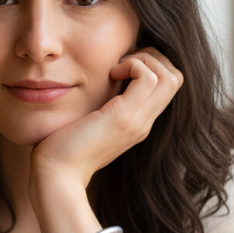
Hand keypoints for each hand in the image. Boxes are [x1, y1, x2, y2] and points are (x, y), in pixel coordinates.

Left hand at [30, 47, 182, 190]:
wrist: (57, 174)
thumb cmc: (63, 147)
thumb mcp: (90, 121)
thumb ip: (102, 105)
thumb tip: (99, 80)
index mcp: (138, 122)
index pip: (167, 85)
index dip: (150, 65)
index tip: (120, 66)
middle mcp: (144, 122)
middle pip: (176, 78)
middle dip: (152, 57)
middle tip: (121, 62)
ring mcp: (137, 121)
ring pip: (170, 76)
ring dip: (145, 60)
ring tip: (116, 68)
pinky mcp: (123, 118)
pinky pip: (148, 78)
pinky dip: (133, 65)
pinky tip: (110, 74)